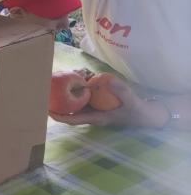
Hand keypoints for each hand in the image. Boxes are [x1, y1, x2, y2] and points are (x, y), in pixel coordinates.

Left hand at [49, 76, 169, 127]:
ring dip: (69, 90)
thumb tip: (108, 80)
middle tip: (53, 86)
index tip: (48, 111)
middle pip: (70, 109)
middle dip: (60, 100)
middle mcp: (91, 114)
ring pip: (76, 101)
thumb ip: (122, 91)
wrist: (145, 115)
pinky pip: (84, 96)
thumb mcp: (132, 101)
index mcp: (96, 118)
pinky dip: (81, 86)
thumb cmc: (137, 111)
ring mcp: (94, 108)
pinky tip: (83, 74)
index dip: (60, 117)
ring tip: (67, 75)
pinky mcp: (97, 103)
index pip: (73, 119)